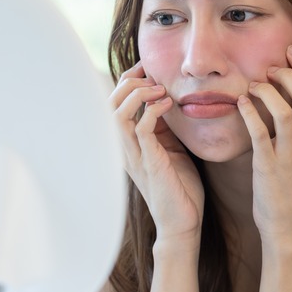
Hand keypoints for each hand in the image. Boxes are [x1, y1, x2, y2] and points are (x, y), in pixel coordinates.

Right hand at [109, 62, 204, 244]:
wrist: (183, 223)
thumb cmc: (179, 188)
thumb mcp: (170, 149)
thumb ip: (164, 128)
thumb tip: (167, 100)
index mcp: (127, 144)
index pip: (114, 103)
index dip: (127, 81)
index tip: (147, 68)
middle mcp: (124, 148)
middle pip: (108, 104)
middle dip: (128, 82)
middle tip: (152, 75)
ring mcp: (133, 156)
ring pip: (117, 114)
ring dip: (137, 95)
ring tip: (158, 88)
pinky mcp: (149, 163)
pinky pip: (140, 129)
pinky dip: (152, 111)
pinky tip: (167, 104)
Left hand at [237, 45, 291, 243]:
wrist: (288, 223)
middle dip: (290, 74)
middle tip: (272, 67)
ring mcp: (291, 156)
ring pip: (285, 111)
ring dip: (268, 91)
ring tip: (255, 85)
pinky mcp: (269, 166)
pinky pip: (259, 132)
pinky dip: (250, 112)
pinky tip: (242, 102)